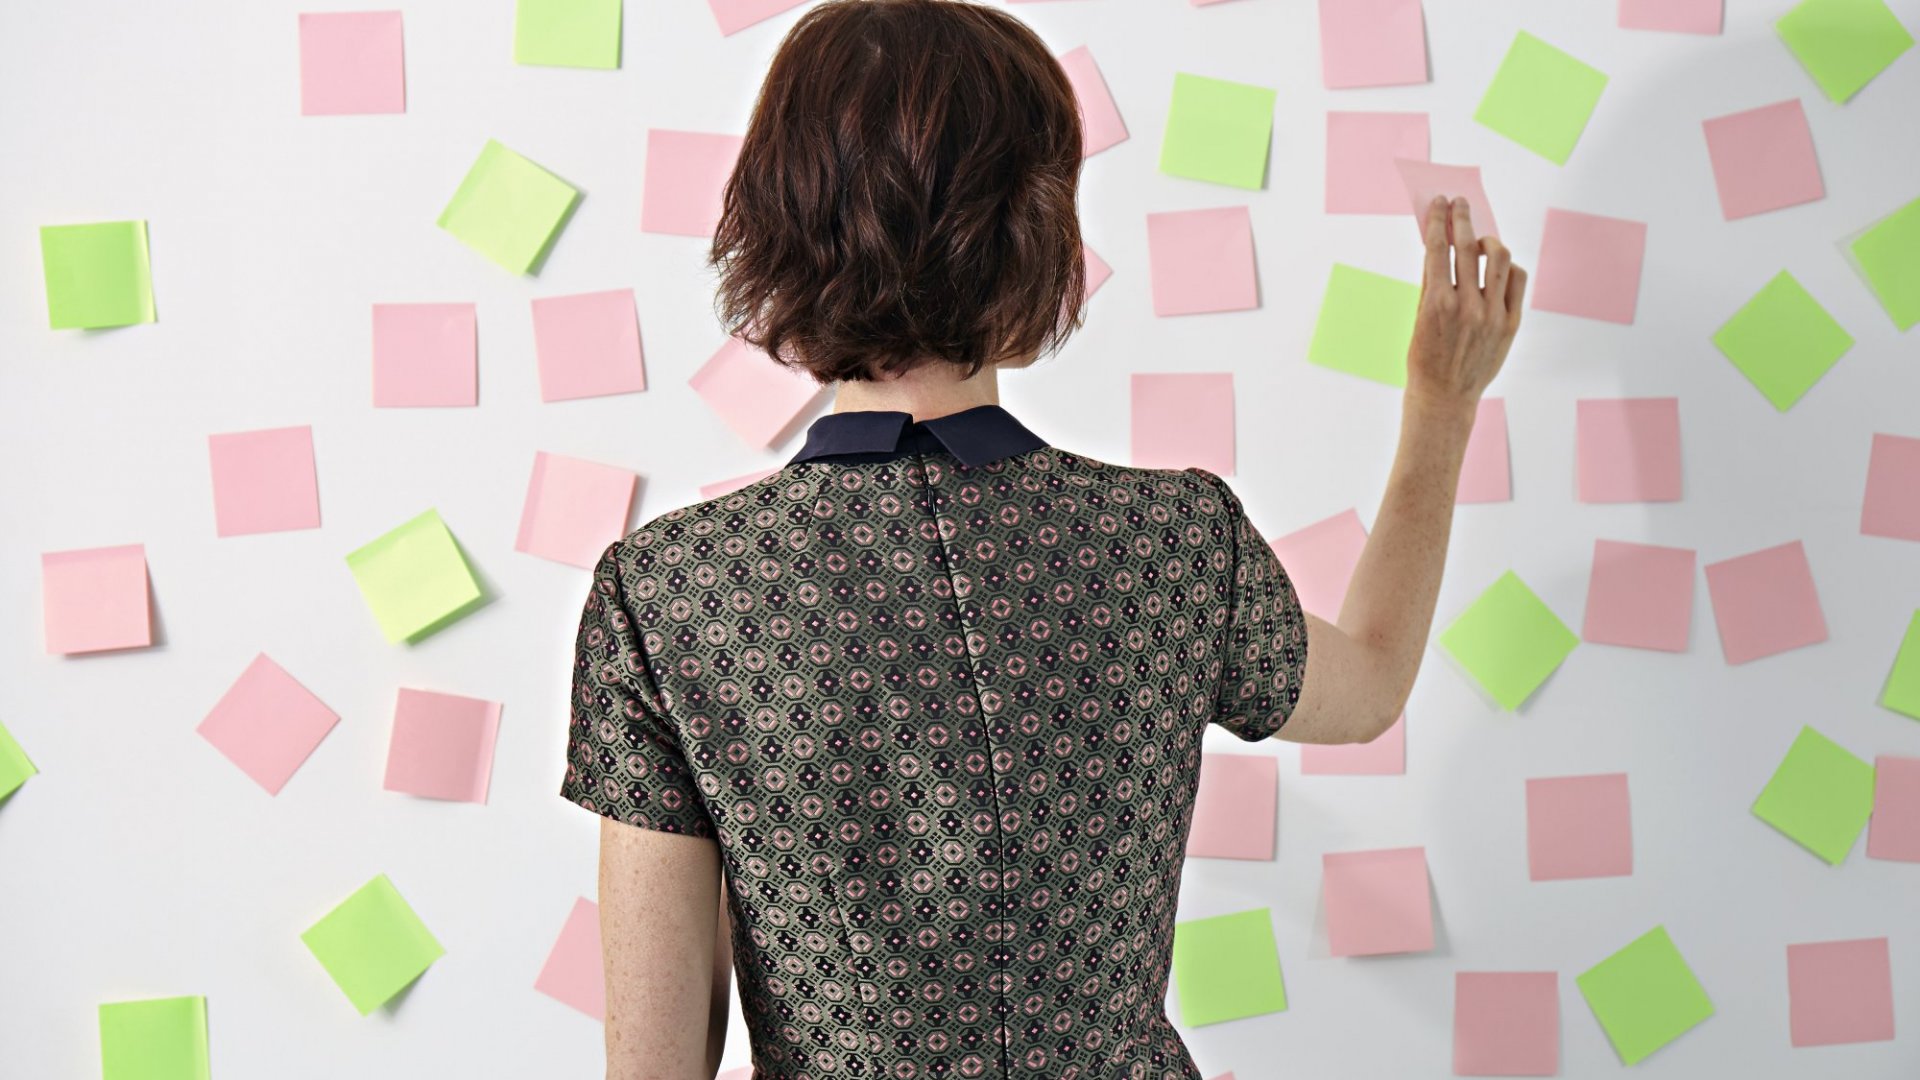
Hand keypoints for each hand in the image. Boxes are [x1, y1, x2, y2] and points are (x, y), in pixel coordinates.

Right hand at [1404, 196, 1525, 415]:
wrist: (1445, 396)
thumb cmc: (1425, 357)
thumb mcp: (1419, 318)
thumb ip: (1430, 282)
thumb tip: (1438, 245)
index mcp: (1436, 304)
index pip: (1438, 248)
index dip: (1438, 220)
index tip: (1439, 203)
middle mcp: (1466, 306)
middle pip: (1467, 247)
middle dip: (1462, 219)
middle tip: (1459, 204)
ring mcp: (1491, 315)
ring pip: (1499, 258)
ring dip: (1488, 242)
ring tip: (1480, 241)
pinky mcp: (1511, 324)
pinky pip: (1516, 281)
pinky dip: (1507, 267)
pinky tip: (1497, 267)